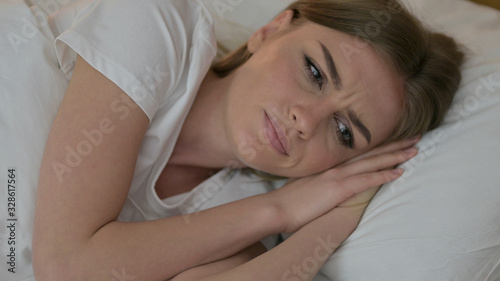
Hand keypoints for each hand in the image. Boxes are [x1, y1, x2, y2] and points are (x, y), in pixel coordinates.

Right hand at [268, 137, 419, 232]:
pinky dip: (383, 175)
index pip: (359, 153)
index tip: (395, 140)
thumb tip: (328, 183)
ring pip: (372, 162)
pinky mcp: (338, 188)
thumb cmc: (289, 201)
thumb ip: (320, 181)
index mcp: (329, 166)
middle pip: (370, 153)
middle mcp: (335, 166)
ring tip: (414, 150)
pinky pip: (366, 180)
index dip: (378, 146)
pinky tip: (399, 172)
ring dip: (395, 156)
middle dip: (394, 145)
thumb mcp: (306, 185)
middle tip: (415, 137)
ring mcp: (337, 175)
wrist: (276, 208)